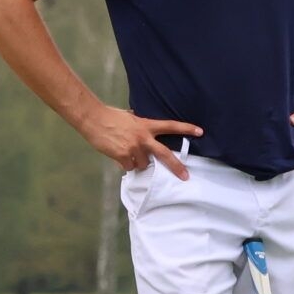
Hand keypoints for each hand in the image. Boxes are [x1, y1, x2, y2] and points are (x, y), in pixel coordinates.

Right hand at [80, 106, 202, 177]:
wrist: (93, 119)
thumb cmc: (109, 116)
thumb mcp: (129, 117)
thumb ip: (139, 124)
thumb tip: (142, 129)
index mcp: (146, 125)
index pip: (170, 126)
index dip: (186, 129)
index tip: (200, 132)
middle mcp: (143, 138)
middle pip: (164, 154)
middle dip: (176, 166)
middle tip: (185, 176)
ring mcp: (133, 148)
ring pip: (142, 165)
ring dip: (137, 162)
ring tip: (125, 152)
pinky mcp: (122, 156)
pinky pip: (129, 167)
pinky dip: (124, 164)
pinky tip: (117, 155)